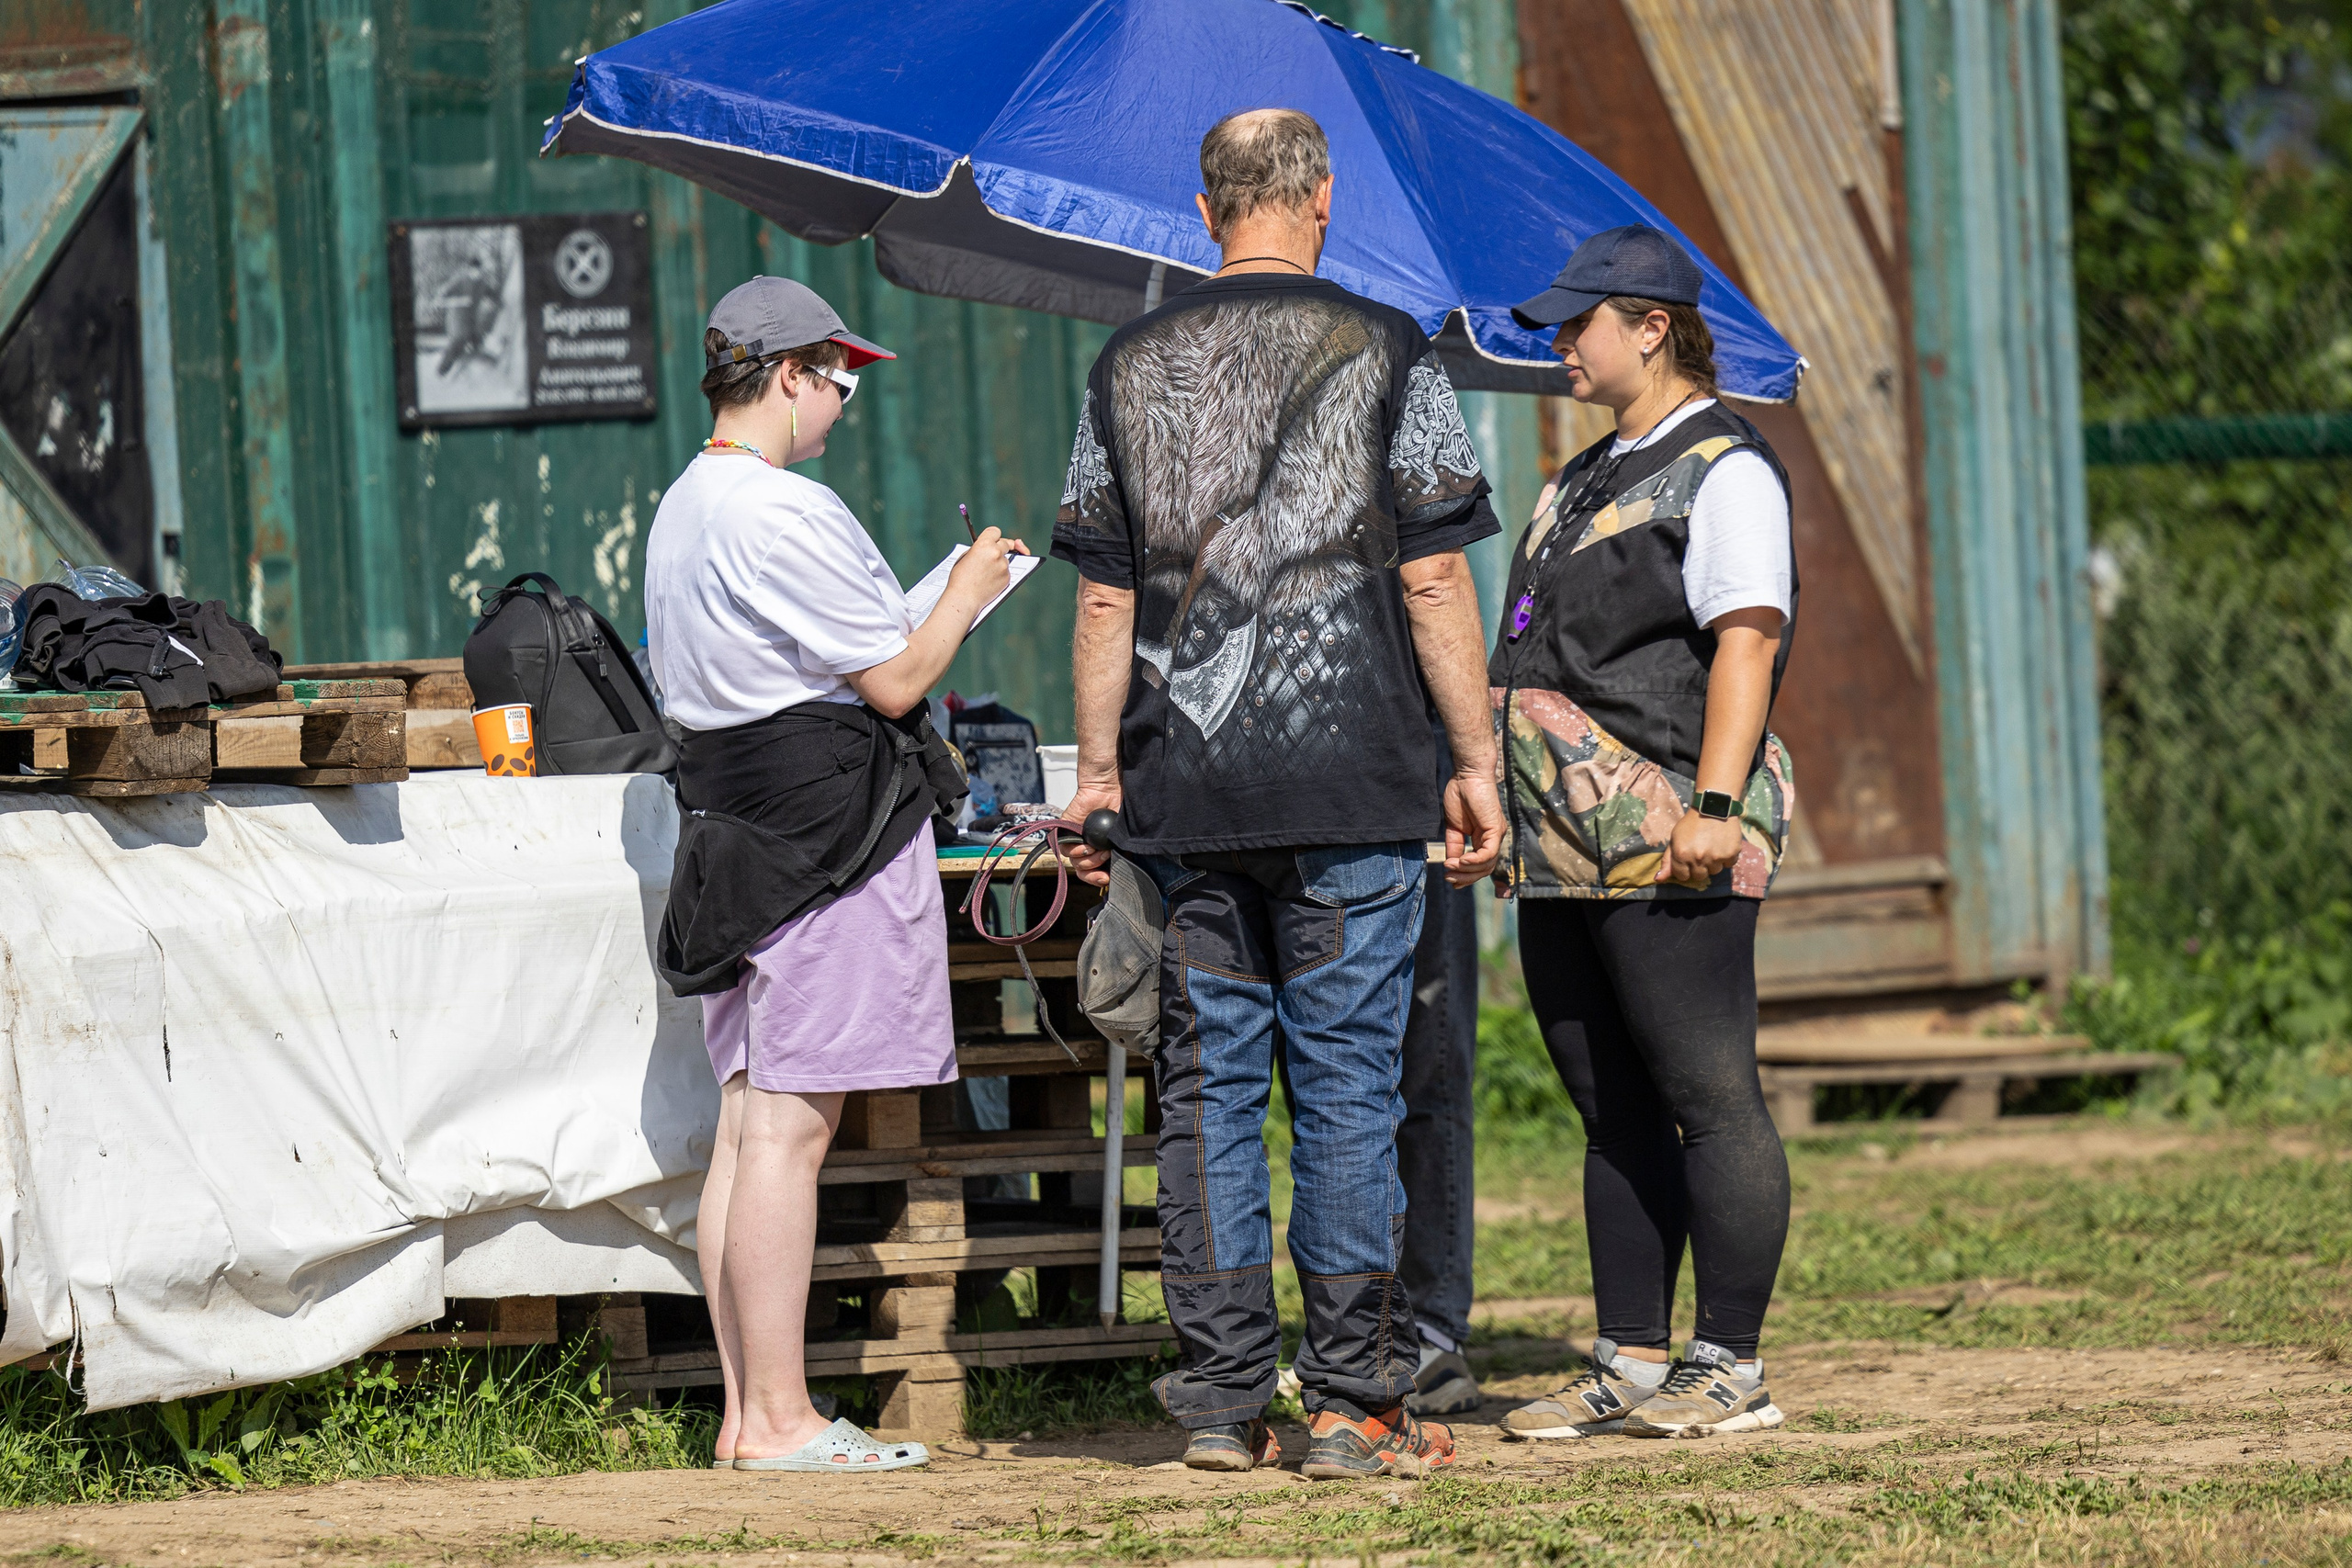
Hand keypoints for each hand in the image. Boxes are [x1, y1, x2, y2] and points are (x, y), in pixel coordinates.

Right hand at [945, 527, 1028, 608]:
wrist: (963, 598)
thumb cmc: (960, 578)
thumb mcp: (965, 556)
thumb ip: (978, 549)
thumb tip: (987, 548)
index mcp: (984, 544)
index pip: (995, 531)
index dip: (994, 536)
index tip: (994, 539)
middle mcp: (996, 553)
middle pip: (1006, 543)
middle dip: (1001, 547)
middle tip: (995, 553)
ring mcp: (1003, 566)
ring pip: (1005, 559)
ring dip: (999, 563)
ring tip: (984, 573)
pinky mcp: (1007, 578)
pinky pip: (1006, 572)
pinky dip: (1000, 575)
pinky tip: (989, 581)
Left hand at [1060, 778, 1122, 886]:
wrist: (1108, 787)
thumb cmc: (1118, 806)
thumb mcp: (1125, 834)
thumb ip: (1122, 852)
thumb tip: (1121, 869)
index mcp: (1101, 848)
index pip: (1096, 872)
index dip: (1100, 880)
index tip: (1108, 879)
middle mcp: (1088, 846)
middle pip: (1083, 872)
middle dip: (1094, 874)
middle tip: (1105, 865)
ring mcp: (1076, 839)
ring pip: (1076, 863)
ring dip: (1089, 861)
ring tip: (1100, 850)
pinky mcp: (1065, 830)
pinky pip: (1064, 850)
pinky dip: (1076, 851)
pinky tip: (1086, 845)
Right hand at [1440, 768, 1503, 888]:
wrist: (1467, 774)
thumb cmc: (1460, 794)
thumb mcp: (1453, 827)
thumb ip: (1454, 845)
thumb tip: (1451, 863)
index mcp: (1483, 838)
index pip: (1480, 865)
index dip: (1466, 876)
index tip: (1450, 879)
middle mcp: (1493, 839)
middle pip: (1485, 869)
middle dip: (1466, 877)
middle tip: (1449, 877)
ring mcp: (1496, 835)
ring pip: (1487, 864)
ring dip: (1467, 870)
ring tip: (1450, 867)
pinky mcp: (1495, 829)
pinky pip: (1488, 853)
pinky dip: (1474, 861)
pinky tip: (1460, 860)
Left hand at [1657, 807, 1744, 887]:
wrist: (1713, 807)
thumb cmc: (1691, 824)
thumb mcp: (1675, 839)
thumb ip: (1668, 861)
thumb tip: (1659, 879)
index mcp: (1682, 855)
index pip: (1683, 877)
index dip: (1685, 869)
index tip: (1689, 860)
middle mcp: (1699, 859)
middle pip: (1699, 877)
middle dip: (1699, 868)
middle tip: (1702, 853)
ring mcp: (1716, 857)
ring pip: (1715, 871)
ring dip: (1714, 862)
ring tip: (1712, 847)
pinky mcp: (1731, 854)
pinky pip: (1729, 864)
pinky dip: (1727, 857)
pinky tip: (1723, 845)